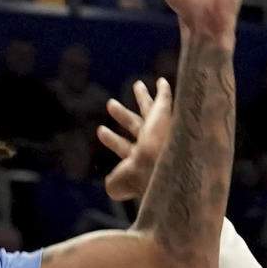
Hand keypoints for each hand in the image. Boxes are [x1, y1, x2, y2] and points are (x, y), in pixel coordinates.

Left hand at [98, 78, 171, 201]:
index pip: (123, 147)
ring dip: (142, 98)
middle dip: (123, 115)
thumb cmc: (139, 177)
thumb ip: (114, 186)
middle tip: (110, 103)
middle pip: (136, 125)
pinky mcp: (166, 116)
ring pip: (149, 110)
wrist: (159, 167)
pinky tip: (161, 82)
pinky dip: (163, 91)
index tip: (100, 130)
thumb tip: (110, 184)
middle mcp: (152, 144)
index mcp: (141, 159)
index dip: (112, 140)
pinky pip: (165, 100)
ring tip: (137, 84)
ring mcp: (160, 130)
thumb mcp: (119, 185)